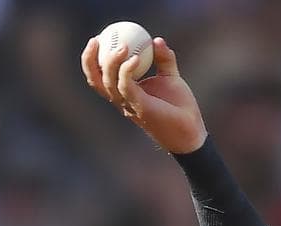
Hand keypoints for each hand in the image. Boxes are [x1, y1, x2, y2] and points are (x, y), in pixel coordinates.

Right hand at [80, 36, 206, 153]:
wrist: (191, 132)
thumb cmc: (180, 108)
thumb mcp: (171, 77)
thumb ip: (164, 59)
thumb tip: (157, 40)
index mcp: (125, 93)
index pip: (100, 76)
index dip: (93, 59)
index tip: (98, 38)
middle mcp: (122, 100)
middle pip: (95, 81)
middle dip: (89, 60)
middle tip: (96, 39)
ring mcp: (129, 105)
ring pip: (107, 83)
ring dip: (110, 62)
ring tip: (122, 46)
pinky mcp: (140, 107)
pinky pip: (126, 86)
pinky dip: (126, 70)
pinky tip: (135, 58)